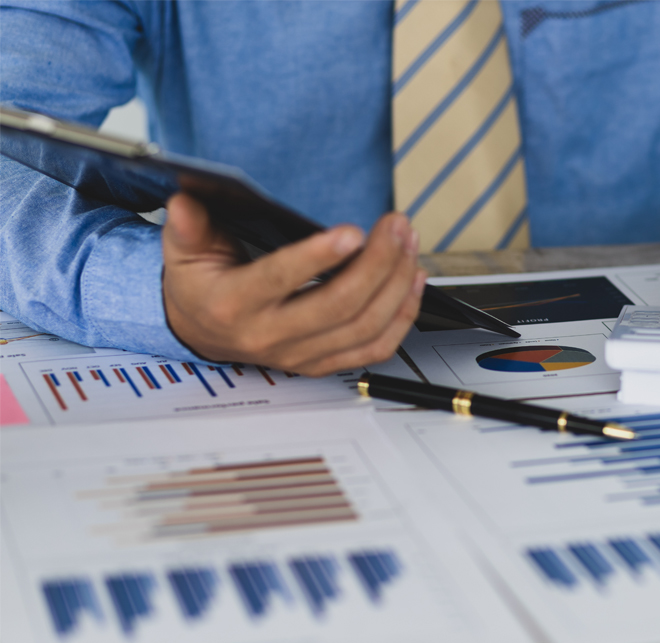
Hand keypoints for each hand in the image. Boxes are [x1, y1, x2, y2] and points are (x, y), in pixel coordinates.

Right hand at [162, 193, 425, 375]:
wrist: (201, 332)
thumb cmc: (201, 287)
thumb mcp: (184, 251)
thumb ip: (188, 226)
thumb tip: (186, 200)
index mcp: (235, 304)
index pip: (279, 281)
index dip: (318, 258)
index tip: (351, 232)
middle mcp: (270, 335)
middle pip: (339, 305)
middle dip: (378, 262)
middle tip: (396, 225)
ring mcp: (301, 354)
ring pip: (364, 327)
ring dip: (397, 284)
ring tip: (408, 244)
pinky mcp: (323, 363)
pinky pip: (375, 348)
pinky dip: (403, 316)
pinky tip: (413, 281)